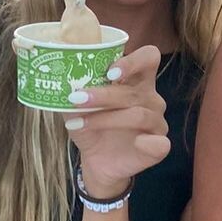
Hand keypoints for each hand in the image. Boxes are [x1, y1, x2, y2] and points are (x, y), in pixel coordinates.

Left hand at [65, 45, 170, 196]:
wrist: (96, 162)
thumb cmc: (92, 128)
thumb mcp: (78, 108)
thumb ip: (74, 91)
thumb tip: (61, 78)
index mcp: (136, 82)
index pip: (148, 58)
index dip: (133, 61)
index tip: (109, 72)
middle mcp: (150, 99)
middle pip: (135, 90)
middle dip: (104, 94)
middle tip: (77, 98)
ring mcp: (156, 123)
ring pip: (139, 114)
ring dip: (106, 118)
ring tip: (79, 123)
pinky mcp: (158, 147)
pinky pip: (160, 143)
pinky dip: (147, 142)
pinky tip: (136, 143)